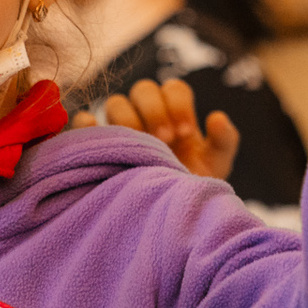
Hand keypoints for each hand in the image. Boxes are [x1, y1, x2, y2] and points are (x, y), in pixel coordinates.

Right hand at [72, 78, 238, 179]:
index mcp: (175, 112)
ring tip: (138, 143)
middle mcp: (146, 115)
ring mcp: (121, 128)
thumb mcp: (215, 165)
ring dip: (127, 118)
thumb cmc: (192, 185)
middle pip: (143, 89)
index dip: (179, 105)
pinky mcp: (99, 145)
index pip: (174, 89)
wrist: (170, 218)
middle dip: (155, 110)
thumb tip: (217, 117)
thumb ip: (224, 140)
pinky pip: (83, 123)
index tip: (186, 134)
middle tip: (165, 139)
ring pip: (116, 103)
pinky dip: (86, 124)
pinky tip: (97, 135)